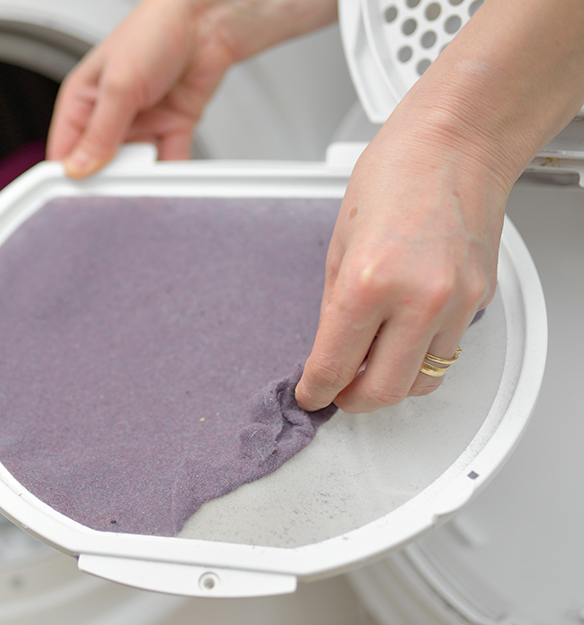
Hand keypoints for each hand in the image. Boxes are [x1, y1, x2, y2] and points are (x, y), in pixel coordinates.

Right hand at [47, 0, 336, 176]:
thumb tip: (78, 169)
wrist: (208, 18)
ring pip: (135, 167)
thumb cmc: (154, 30)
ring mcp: (141, 122)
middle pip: (100, 165)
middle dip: (108, 182)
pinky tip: (169, 183)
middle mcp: (109, 115)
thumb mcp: (119, 85)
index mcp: (82, 101)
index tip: (76, 199)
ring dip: (141, 179)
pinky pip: (168, 160)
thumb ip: (100, 133)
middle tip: (113, 198)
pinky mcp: (171, 126)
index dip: (69, 177)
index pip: (65, 151)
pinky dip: (170, 174)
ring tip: (143, 187)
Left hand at [295, 0, 583, 412]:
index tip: (311, 394)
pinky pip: (447, 350)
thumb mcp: (339, 244)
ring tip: (371, 363)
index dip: (316, 390)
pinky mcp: (480, 299)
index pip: (335, 366)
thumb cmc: (395, 175)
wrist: (455, 144)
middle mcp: (417, 300)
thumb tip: (330, 349)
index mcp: (367, 283)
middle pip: (384, 392)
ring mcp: (455, 303)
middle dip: (353, 400)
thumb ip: (335, 306)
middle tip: (338, 392)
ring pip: (423, 380)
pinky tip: (404, 333)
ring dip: (392, 382)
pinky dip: (422, 354)